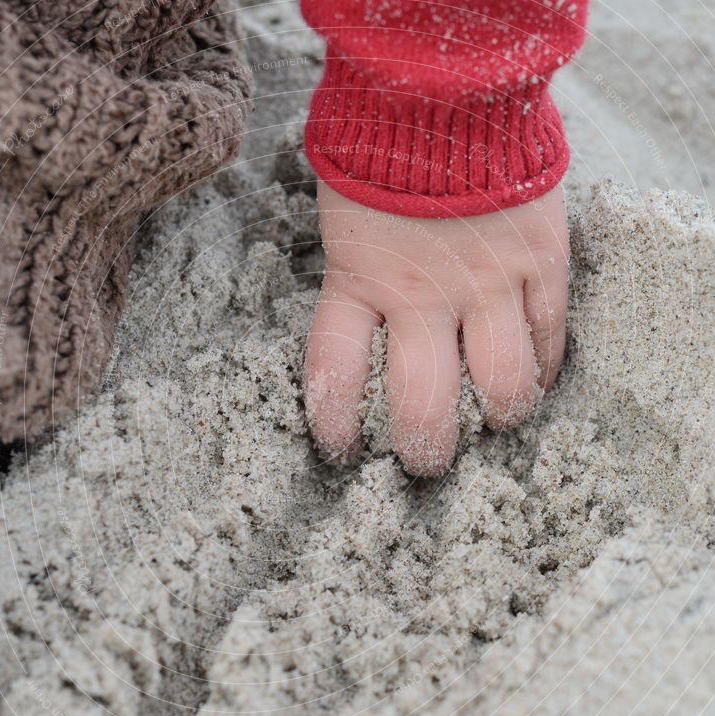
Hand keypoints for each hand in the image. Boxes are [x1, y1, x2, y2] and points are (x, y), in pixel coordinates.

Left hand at [304, 181, 568, 475]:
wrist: (443, 85)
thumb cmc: (380, 152)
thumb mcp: (343, 223)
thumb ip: (353, 283)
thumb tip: (365, 337)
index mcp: (357, 280)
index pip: (335, 377)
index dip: (334, 425)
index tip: (341, 450)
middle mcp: (420, 294)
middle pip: (423, 406)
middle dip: (423, 449)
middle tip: (425, 460)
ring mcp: (485, 281)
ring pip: (500, 384)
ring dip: (496, 417)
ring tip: (492, 423)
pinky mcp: (539, 260)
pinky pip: (550, 336)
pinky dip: (545, 368)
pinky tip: (536, 378)